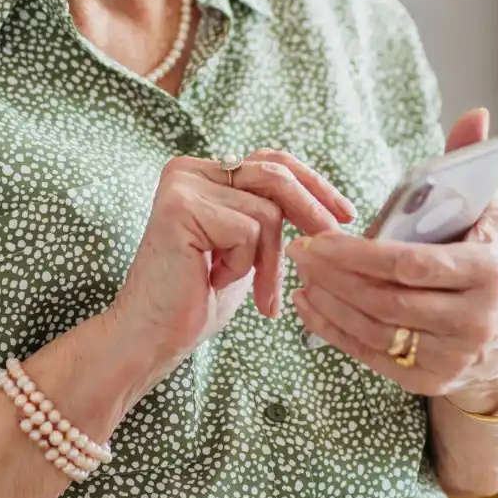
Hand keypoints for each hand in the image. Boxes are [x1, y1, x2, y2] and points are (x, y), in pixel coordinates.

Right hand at [108, 153, 353, 386]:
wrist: (152, 337)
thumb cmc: (197, 300)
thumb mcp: (245, 250)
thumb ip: (269, 217)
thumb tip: (327, 204)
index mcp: (201, 173)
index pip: (269, 161)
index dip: (312, 183)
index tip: (345, 212)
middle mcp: (188, 170)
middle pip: (274, 175)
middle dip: (312, 211)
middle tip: (338, 239)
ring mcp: (183, 184)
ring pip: (267, 211)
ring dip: (270, 260)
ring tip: (254, 292)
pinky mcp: (182, 206)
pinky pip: (248, 230)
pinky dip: (245, 266)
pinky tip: (214, 281)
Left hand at [286, 110, 497, 410]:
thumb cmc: (485, 259)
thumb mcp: (487, 212)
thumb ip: (471, 163)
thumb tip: (476, 115)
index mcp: (488, 270)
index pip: (411, 264)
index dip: (358, 254)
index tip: (318, 238)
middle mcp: (475, 320)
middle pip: (386, 299)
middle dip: (334, 276)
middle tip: (299, 251)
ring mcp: (452, 356)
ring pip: (374, 329)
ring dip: (328, 301)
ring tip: (301, 274)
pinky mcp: (429, 381)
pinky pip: (371, 355)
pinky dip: (334, 331)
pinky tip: (310, 306)